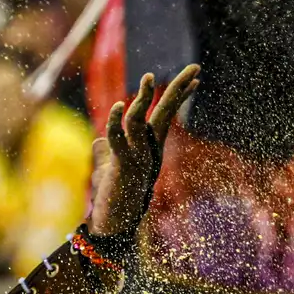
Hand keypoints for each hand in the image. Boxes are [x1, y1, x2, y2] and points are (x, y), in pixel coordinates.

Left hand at [88, 64, 200, 236]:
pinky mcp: (123, 167)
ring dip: (144, 99)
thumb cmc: (113, 198)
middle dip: (178, 89)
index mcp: (149, 148)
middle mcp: (148, 150)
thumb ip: (105, 152)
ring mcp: (138, 158)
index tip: (195, 79)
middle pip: (164, 113)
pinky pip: (119, 140)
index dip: (179, 97)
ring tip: (148, 77)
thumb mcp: (109, 170)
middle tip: (195, 68)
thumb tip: (98, 141)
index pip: (166, 116)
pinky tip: (118, 107)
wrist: (113, 224)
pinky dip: (116, 123)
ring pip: (141, 121)